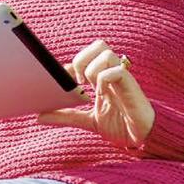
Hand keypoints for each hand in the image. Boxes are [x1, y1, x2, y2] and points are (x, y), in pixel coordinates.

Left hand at [38, 39, 154, 148]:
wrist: (144, 139)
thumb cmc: (121, 126)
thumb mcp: (88, 121)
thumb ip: (66, 117)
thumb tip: (39, 117)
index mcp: (102, 78)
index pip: (86, 55)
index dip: (71, 64)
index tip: (62, 80)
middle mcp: (111, 73)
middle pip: (98, 44)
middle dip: (82, 58)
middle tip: (77, 80)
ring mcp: (121, 78)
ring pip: (106, 52)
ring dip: (92, 68)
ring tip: (89, 86)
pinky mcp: (130, 86)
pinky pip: (118, 70)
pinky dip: (104, 78)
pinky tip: (101, 93)